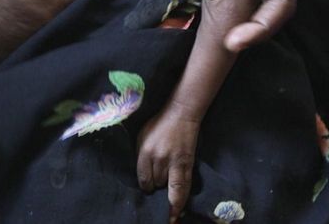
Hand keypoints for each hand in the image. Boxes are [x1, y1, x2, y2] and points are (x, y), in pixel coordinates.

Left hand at [137, 105, 200, 222]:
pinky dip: (180, 202)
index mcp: (146, 151)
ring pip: (170, 189)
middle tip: (156, 192)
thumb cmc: (159, 125)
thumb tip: (142, 176)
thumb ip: (141, 157)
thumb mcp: (142, 137)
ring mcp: (175, 163)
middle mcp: (160, 159)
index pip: (143, 179)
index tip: (146, 188)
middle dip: (156, 189)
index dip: (144, 186)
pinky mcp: (188, 165)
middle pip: (156, 184)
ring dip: (167, 197)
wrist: (182, 115)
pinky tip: (177, 212)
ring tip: (167, 215)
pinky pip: (184, 188)